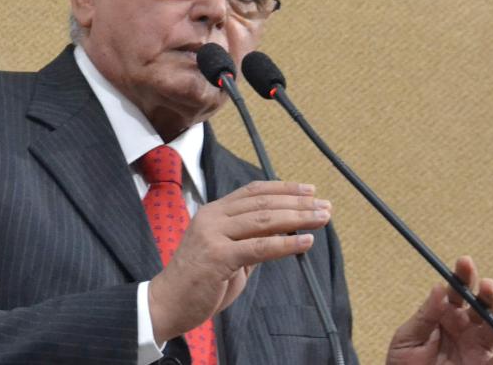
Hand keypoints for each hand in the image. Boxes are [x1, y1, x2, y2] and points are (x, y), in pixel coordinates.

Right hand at [148, 180, 330, 342]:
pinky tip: (306, 241)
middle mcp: (212, 217)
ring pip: (264, 220)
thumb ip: (250, 241)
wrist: (167, 303)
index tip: (309, 191)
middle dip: (298, 203)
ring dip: (298, 218)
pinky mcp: (218, 256)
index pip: (253, 191)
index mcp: (213, 212)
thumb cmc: (198, 281)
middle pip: (263, 203)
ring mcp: (213, 235)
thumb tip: (283, 234)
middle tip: (325, 206)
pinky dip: (286, 243)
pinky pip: (259, 247)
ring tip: (321, 218)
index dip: (283, 188)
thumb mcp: (227, 253)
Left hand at [386, 256, 492, 364]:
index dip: (462, 276)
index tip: (465, 262)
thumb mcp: (407, 339)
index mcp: (444, 316)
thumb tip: (439, 287)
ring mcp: (478, 348)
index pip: (456, 291)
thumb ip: (425, 316)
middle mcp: (465, 328)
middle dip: (488, 292)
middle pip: (482, 305)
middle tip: (488, 287)